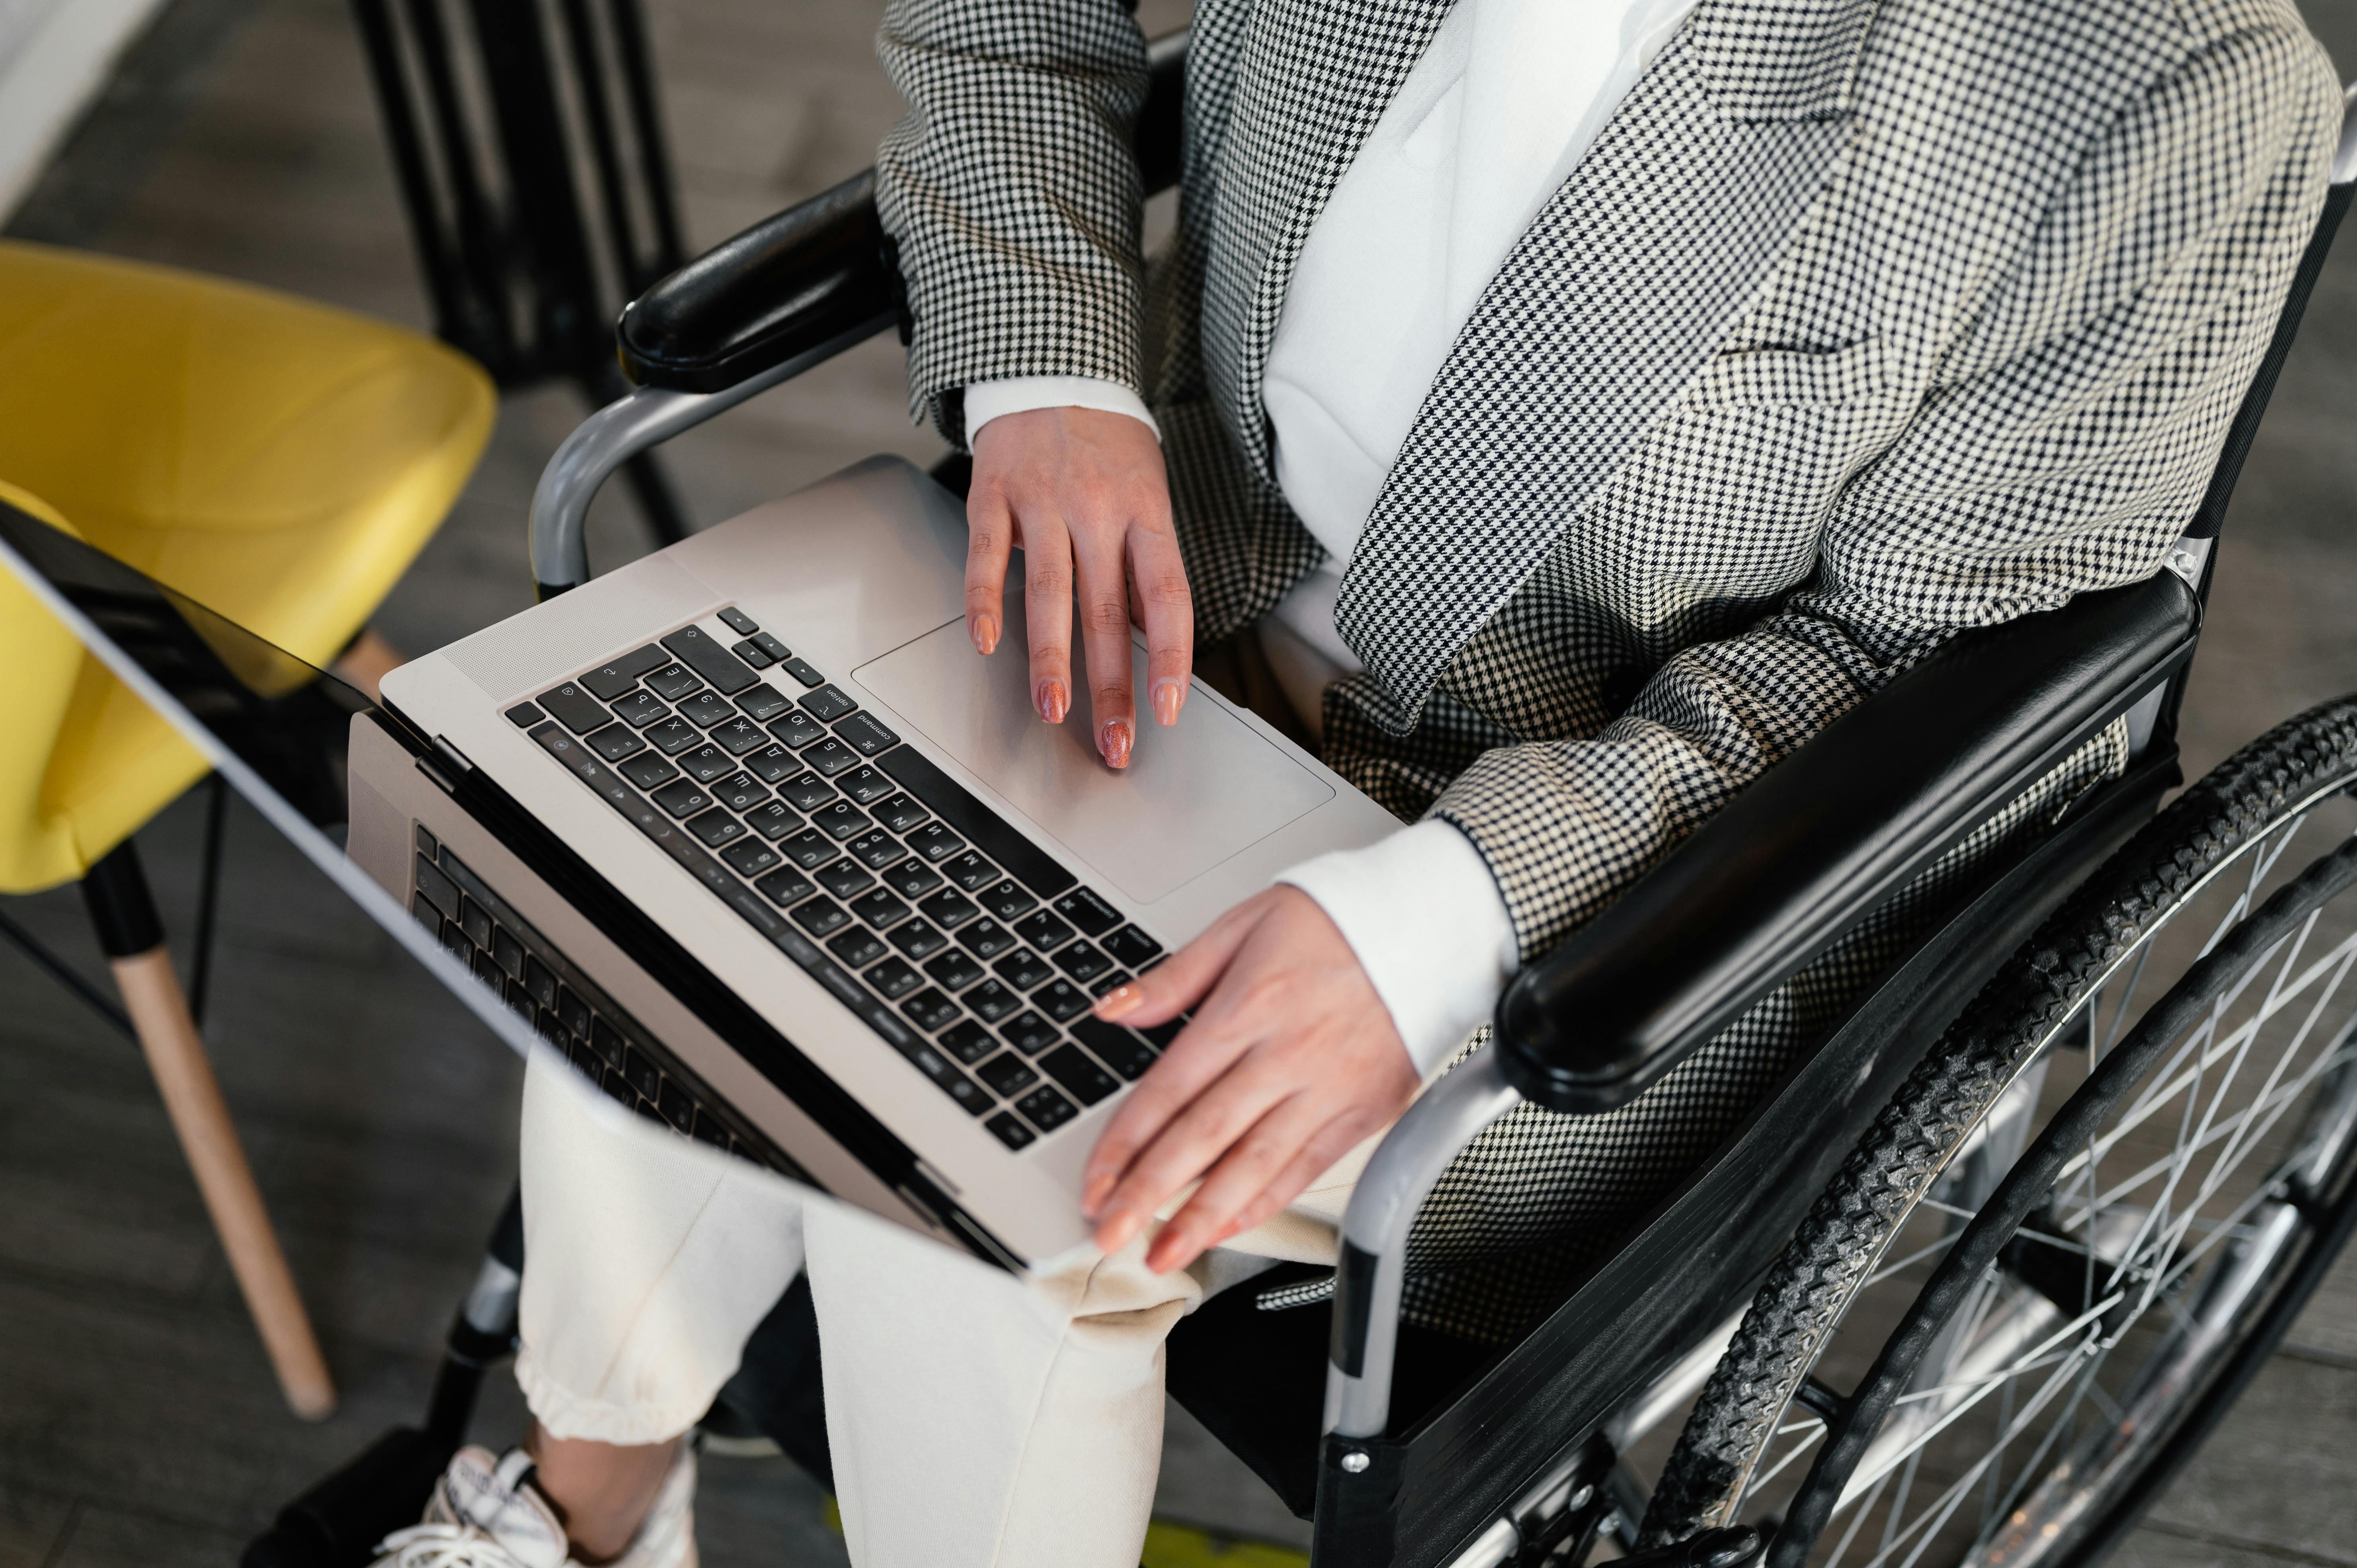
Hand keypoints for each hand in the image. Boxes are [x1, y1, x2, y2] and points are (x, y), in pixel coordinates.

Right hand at [966, 406, 1190, 768]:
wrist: (1055, 371)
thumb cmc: (1108, 448)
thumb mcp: (1146, 497)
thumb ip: (1143, 567)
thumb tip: (1154, 642)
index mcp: (1145, 514)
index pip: (1166, 596)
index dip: (1168, 657)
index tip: (1165, 709)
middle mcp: (1097, 509)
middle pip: (1107, 609)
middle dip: (1111, 684)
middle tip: (1114, 739)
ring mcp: (1043, 501)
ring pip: (1050, 591)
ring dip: (1051, 659)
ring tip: (1054, 709)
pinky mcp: (994, 494)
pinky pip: (988, 555)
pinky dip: (986, 601)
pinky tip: (989, 642)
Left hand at [1081, 887, 1419, 1272]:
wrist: (1432, 924)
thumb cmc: (1338, 920)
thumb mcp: (1245, 922)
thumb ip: (1176, 976)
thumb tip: (1113, 1011)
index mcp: (1249, 1007)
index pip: (1169, 1090)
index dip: (1124, 1144)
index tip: (1095, 1183)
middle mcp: (1287, 1054)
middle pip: (1203, 1137)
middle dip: (1149, 1195)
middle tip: (1109, 1236)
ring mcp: (1329, 1088)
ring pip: (1254, 1166)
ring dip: (1202, 1218)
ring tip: (1163, 1254)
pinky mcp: (1366, 1110)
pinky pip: (1308, 1168)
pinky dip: (1266, 1202)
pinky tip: (1230, 1226)